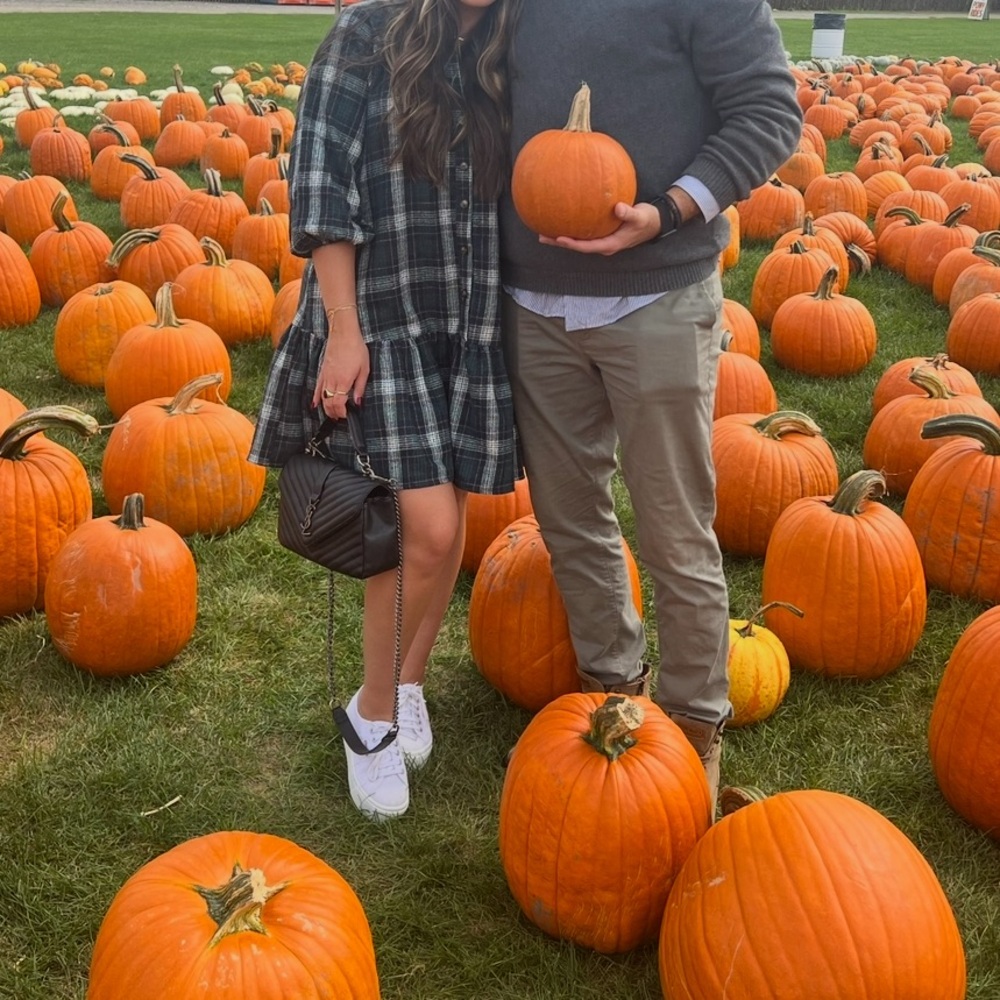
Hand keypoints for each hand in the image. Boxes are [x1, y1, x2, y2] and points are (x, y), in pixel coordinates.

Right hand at [314, 326, 369, 418]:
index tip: (345, 416)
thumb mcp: (364, 369)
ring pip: (322, 397)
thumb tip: (358, 402)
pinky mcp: (322, 371)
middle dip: (333, 413)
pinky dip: (316, 397)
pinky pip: (317, 387)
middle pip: (329, 402)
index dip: (341, 412)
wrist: (343, 333)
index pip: (338, 403)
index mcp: (343, 381)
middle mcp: (332, 380)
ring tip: (330, 415)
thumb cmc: (356, 349)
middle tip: (338, 419)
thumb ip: (360, 387)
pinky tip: (315, 404)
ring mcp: (325, 376)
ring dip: (326, 408)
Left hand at [538, 201, 660, 254]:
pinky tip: (562, 220)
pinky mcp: (601, 235)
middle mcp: (603, 246)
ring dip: (561, 238)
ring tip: (544, 232)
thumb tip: (618, 207)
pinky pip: (584, 234)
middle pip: (578, 247)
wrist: (654, 222)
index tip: (559, 238)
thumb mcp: (640, 216)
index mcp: (611, 245)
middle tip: (542, 237)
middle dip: (560, 242)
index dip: (572, 244)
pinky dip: (572, 229)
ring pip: (579, 242)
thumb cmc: (647, 219)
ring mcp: (602, 241)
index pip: (587, 247)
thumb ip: (629, 212)